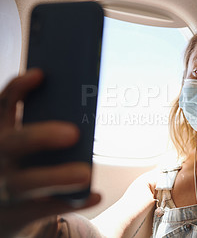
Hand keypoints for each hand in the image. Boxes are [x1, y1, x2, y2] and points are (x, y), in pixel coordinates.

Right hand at [0, 69, 99, 236]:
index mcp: (0, 134)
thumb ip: (45, 126)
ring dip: (57, 176)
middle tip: (74, 133)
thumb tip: (84, 111)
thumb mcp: (25, 145)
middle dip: (40, 135)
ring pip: (25, 182)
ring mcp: (2, 188)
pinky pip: (41, 210)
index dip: (18, 89)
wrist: (4, 211)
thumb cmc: (24, 167)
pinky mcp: (11, 215)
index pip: (3, 106)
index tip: (41, 74)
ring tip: (86, 173)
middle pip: (13, 142)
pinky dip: (71, 203)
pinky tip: (94, 195)